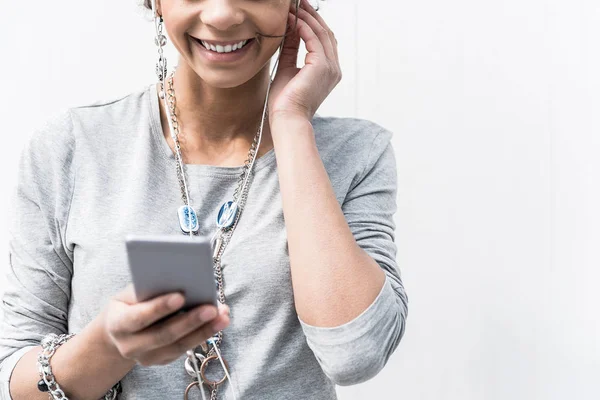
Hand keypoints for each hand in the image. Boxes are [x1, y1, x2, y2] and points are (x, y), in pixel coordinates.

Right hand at [100, 285, 229, 365]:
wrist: (119, 331)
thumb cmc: (129, 303)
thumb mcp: (130, 293)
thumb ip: (148, 288)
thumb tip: (180, 277)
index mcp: (117, 324)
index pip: (138, 317)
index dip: (159, 308)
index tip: (180, 296)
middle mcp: (129, 346)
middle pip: (163, 335)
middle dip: (190, 321)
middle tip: (212, 308)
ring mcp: (146, 357)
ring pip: (178, 346)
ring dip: (204, 331)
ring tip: (223, 316)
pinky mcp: (162, 361)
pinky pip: (185, 349)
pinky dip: (203, 334)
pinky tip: (218, 322)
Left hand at [268, 0, 341, 121]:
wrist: (286, 118)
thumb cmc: (284, 102)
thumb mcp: (287, 69)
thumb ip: (290, 50)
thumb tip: (289, 30)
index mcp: (328, 71)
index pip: (323, 40)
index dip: (312, 23)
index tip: (298, 10)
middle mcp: (334, 68)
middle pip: (326, 32)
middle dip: (311, 15)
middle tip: (298, 1)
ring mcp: (331, 67)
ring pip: (321, 32)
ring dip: (306, 17)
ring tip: (294, 6)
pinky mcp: (322, 66)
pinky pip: (314, 38)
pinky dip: (303, 26)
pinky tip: (292, 19)